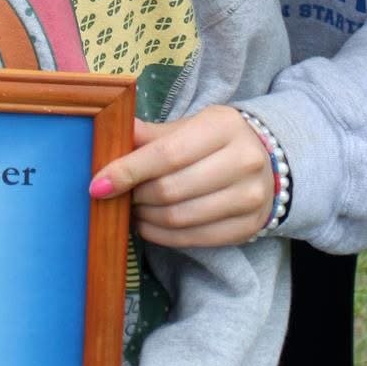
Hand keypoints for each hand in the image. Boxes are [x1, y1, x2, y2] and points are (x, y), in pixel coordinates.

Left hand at [90, 105, 274, 248]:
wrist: (269, 162)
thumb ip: (152, 135)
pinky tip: (150, 225)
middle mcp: (244, 162)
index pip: (167, 154)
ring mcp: (249, 198)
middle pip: (171, 190)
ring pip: (179, 218)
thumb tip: (111, 133)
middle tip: (119, 196)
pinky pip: (193, 238)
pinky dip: (162, 235)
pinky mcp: (247, 227)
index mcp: (224, 128)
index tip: (98, 184)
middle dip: (135, 196)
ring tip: (134, 210)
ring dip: (145, 218)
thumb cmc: (218, 141)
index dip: (128, 171)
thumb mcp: (190, 127)